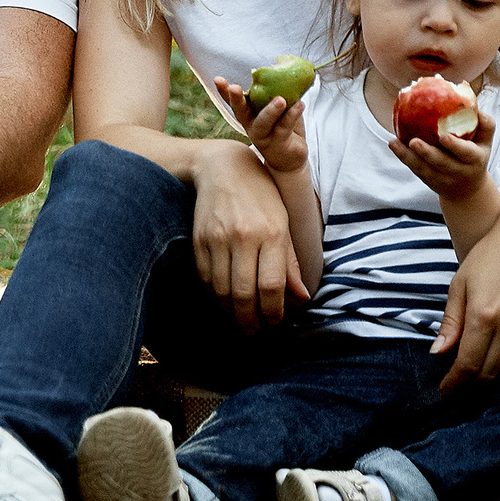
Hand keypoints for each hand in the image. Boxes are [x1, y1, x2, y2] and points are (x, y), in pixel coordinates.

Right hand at [190, 140, 307, 330]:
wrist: (223, 167)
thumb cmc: (261, 194)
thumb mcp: (284, 221)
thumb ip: (290, 261)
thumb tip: (301, 297)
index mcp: (272, 232)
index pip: (271, 286)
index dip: (273, 312)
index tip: (275, 323)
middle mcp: (244, 236)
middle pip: (244, 294)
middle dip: (250, 321)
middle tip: (255, 333)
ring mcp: (217, 238)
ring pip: (222, 290)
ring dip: (230, 313)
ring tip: (240, 322)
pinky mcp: (198, 239)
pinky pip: (204, 278)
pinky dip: (213, 296)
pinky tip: (222, 302)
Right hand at [213, 77, 306, 175]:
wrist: (290, 159)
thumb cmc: (283, 128)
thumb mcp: (280, 108)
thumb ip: (279, 92)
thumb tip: (285, 66)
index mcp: (249, 114)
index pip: (234, 102)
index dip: (224, 91)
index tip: (218, 79)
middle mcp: (251, 125)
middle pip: (240, 112)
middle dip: (236, 99)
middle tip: (235, 87)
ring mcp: (263, 137)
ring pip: (263, 122)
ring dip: (271, 110)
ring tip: (281, 100)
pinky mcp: (278, 144)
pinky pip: (284, 128)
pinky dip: (292, 115)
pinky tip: (300, 104)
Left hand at [388, 110, 494, 201]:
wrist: (468, 190)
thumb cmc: (475, 155)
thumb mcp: (485, 142)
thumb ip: (484, 123)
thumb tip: (470, 98)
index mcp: (475, 160)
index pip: (467, 153)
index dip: (456, 146)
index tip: (444, 136)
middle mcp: (459, 172)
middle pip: (442, 163)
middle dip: (427, 154)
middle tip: (414, 142)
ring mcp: (442, 179)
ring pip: (424, 169)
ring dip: (408, 157)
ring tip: (395, 143)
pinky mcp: (428, 181)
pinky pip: (415, 170)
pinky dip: (403, 158)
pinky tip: (393, 144)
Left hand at [434, 211, 499, 389]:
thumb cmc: (489, 257)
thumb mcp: (459, 285)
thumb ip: (450, 322)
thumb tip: (438, 353)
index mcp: (483, 316)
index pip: (467, 365)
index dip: (454, 383)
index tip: (444, 389)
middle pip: (488, 374)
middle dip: (469, 385)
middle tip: (457, 385)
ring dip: (491, 381)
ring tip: (476, 378)